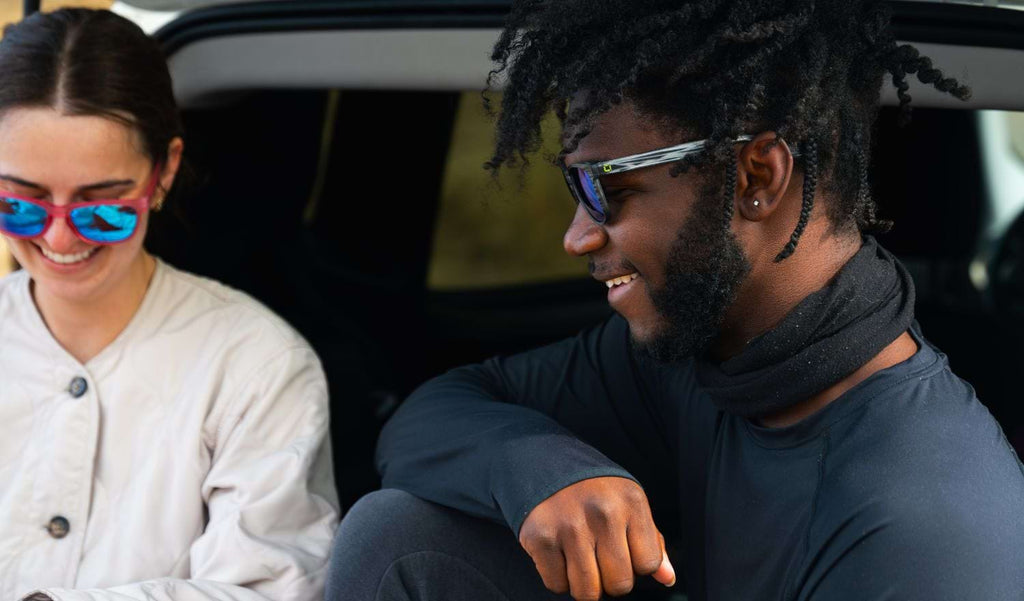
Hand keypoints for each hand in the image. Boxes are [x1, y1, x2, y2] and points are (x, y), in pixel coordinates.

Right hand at [518, 476, 674, 599]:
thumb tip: (667, 578)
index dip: (637, 565)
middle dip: (611, 581)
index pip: (648, 564)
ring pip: (588, 592)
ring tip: (581, 561)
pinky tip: (560, 555)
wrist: (547, 465)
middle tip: (600, 559)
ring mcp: (569, 526)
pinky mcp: (540, 538)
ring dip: (585, 586)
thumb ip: (651, 542)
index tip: (624, 551)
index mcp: (631, 502)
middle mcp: (603, 512)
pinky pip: (557, 585)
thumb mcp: (629, 504)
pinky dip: (559, 579)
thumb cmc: (596, 492)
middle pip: (619, 585)